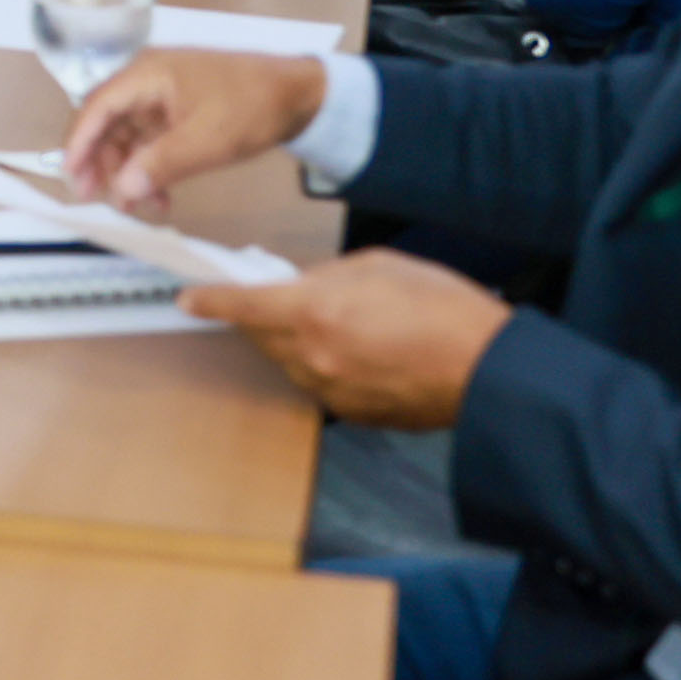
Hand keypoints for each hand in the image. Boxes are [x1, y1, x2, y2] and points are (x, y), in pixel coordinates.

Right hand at [59, 47, 326, 215]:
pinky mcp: (177, 111)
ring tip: (139, 206)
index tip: (70, 176)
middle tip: (97, 198)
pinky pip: (150, 142)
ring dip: (129, 172)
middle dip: (102, 163)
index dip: (78, 143)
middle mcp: (147, 80)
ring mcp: (162, 96)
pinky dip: (150, 168)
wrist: (300, 94)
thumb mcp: (206, 139)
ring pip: (128, 137)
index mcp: (147, 74)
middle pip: (107, 123)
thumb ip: (160, 165)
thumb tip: (122, 190)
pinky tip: (161, 196)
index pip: (96, 106)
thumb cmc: (253, 103)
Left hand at [180, 250, 512, 427]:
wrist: (490, 369)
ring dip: (296, 342)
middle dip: (263, 317)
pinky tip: (360, 353)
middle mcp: (314, 356)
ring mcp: (332, 390)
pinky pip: (321, 385)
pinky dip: (326, 367)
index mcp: (314, 311)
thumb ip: (328, 276)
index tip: (189, 298)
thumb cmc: (443, 308)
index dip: (211, 300)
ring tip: (339, 324)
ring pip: (290, 362)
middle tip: (284, 299)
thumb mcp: (379, 266)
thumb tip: (302, 285)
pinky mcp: (353, 414)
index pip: (242, 306)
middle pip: (262, 336)